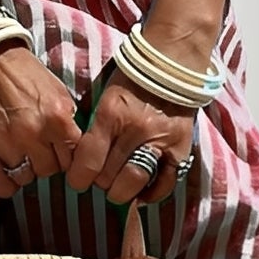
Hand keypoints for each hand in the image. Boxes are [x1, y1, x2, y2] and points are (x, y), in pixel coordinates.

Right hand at [0, 42, 83, 195]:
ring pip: (26, 177)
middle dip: (46, 161)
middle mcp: (34, 133)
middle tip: (37, 148)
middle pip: (50, 170)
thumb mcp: (57, 90)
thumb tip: (72, 144)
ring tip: (19, 153)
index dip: (67, 154)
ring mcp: (7, 142)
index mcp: (58, 117)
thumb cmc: (21, 71)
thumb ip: (66, 119)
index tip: (59, 150)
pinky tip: (7, 174)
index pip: (74, 157)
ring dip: (25, 169)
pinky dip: (5, 185)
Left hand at [66, 70, 195, 205]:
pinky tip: (140, 192)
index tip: (79, 180)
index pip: (88, 161)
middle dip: (100, 181)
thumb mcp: (102, 97)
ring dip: (121, 191)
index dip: (79, 178)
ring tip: (118, 185)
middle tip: (101, 177)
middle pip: (108, 176)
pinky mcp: (180, 149)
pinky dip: (150, 194)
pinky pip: (164, 184)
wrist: (172, 65)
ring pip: (134, 182)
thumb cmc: (131, 81)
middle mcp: (136, 130)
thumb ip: (91, 127)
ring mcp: (161, 141)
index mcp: (111, 114)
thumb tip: (77, 159)